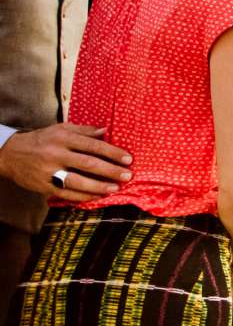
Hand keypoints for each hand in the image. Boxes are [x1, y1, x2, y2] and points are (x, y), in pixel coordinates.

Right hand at [0, 124, 131, 200]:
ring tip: (115, 188)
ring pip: (77, 181)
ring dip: (98, 186)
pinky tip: (97, 196)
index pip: (92, 145)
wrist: (9, 153)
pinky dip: (83, 196)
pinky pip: (66, 193)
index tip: (128, 159)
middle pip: (87, 163)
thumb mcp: (60, 129)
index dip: (112, 152)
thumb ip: (84, 130)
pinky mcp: (43, 186)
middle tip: (127, 175)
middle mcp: (56, 154)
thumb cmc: (42, 139)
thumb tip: (106, 131)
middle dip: (110, 170)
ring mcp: (49, 171)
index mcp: (62, 138)